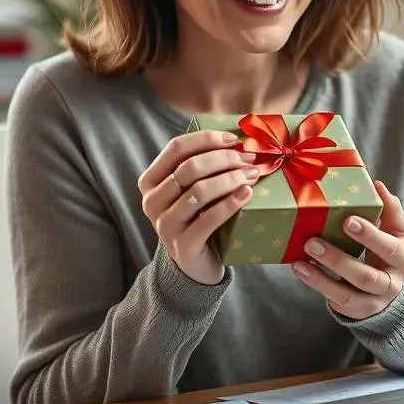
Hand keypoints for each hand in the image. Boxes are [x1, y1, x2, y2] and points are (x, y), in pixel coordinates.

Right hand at [138, 130, 259, 285]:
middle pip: (190, 168)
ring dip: (231, 179)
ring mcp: (165, 225)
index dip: (207, 139)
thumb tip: (237, 141)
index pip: (176, 148)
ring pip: (200, 191)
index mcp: (150, 181)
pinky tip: (247, 193)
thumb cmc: (197, 218)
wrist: (194, 265)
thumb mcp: (190, 191)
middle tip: (250, 159)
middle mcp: (151, 202)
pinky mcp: (183, 245)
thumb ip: (200, 167)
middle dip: (225, 158)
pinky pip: (209, 218)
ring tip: (253, 175)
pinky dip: (231, 203)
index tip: (234, 139)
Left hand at [290, 181, 403, 319]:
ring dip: (320, 278)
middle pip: (366, 277)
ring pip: (346, 294)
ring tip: (299, 260)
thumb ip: (390, 210)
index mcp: (401, 258)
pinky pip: (335, 301)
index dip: (370, 236)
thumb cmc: (389, 252)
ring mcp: (372, 302)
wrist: (392, 292)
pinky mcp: (355, 311)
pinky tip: (300, 269)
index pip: (388, 248)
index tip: (347, 220)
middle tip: (312, 242)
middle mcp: (390, 284)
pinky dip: (316, 284)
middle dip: (338, 260)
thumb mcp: (396, 232)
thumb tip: (377, 185)